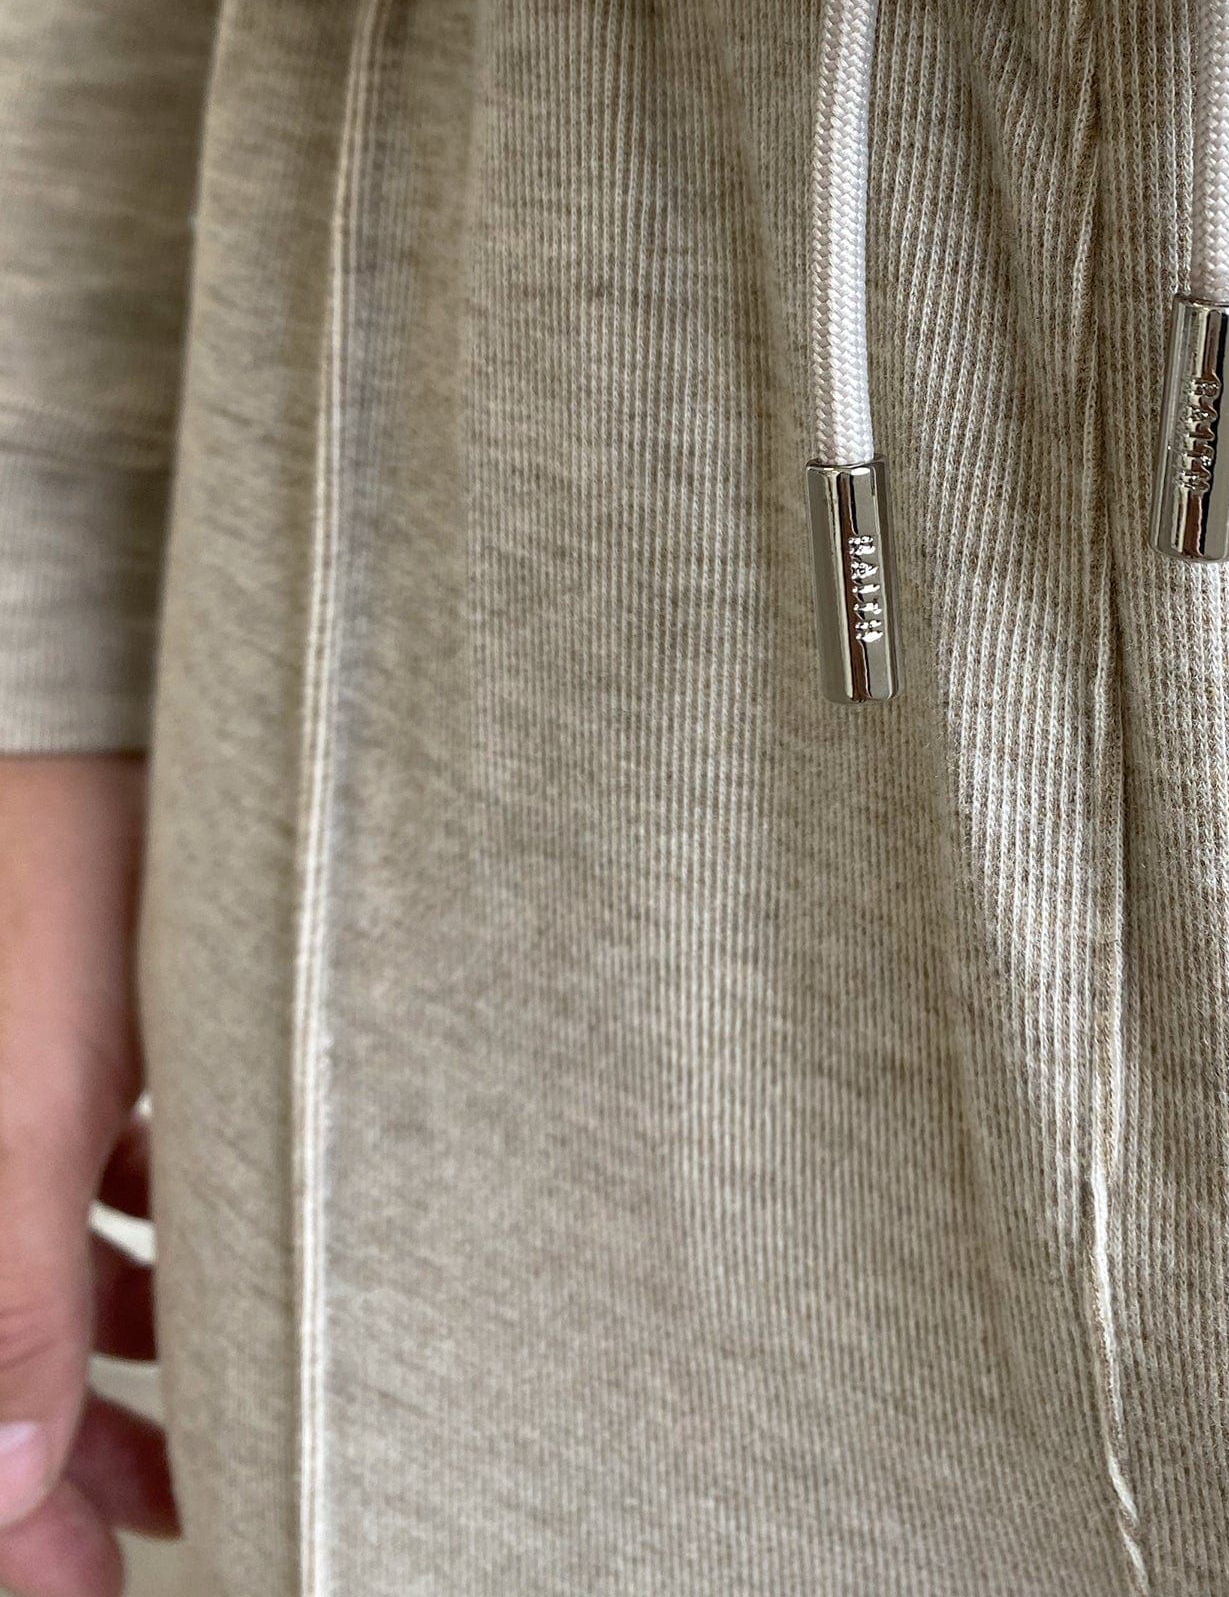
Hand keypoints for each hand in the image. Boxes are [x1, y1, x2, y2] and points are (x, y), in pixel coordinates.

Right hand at [0, 754, 177, 1596]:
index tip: (85, 1595)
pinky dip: (142, 1248)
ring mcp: (11, 1106)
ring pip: (48, 1283)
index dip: (6, 1528)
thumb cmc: (52, 895)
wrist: (90, 717)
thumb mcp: (29, 1114)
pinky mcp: (63, 1055)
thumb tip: (3, 1485)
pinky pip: (86, 1188)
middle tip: (149, 1535)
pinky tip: (211, 1272)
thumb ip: (14, 1300)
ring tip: (199, 1442)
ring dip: (115, 1367)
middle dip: (59, 1463)